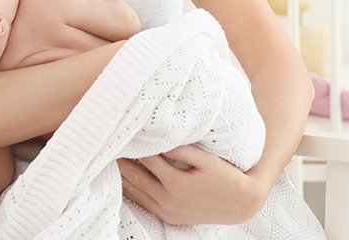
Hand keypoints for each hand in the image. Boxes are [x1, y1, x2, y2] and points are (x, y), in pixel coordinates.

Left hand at [116, 144, 270, 225]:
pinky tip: (123, 178)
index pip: (147, 159)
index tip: (124, 131)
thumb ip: (181, 149)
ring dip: (122, 175)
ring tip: (110, 157)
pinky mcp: (169, 217)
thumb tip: (160, 139)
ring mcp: (167, 211)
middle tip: (107, 142)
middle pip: (134, 177)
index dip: (134, 144)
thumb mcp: (206, 159)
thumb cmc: (226, 176)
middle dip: (120, 159)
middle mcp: (168, 200)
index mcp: (176, 183)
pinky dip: (130, 190)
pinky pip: (143, 203)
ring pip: (135, 192)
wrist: (241, 204)